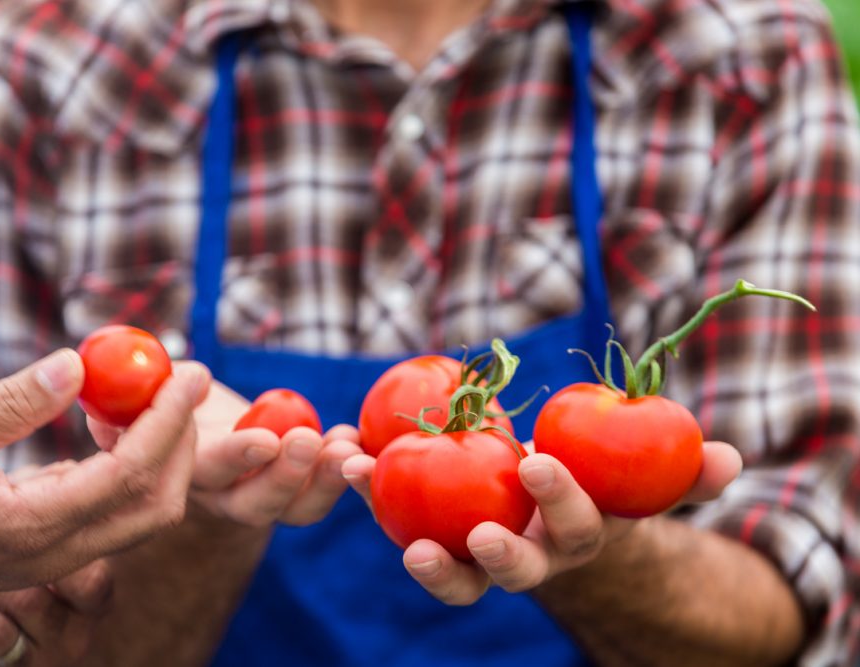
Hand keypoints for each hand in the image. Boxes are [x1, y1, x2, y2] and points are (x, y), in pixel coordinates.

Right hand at [0, 351, 207, 613]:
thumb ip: (10, 404)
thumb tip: (78, 364)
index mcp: (29, 528)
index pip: (130, 476)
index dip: (168, 421)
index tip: (188, 374)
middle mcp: (55, 553)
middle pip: (156, 504)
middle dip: (182, 439)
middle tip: (184, 378)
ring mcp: (55, 558)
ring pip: (142, 514)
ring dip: (164, 454)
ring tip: (157, 394)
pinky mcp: (50, 549)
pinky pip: (114, 511)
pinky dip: (136, 466)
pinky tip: (118, 422)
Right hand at [133, 380, 360, 528]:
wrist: (189, 414)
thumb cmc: (159, 397)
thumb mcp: (137, 398)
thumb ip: (121, 407)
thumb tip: (101, 411)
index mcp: (181, 473)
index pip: (205, 472)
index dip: (237, 458)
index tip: (266, 438)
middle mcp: (222, 495)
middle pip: (255, 504)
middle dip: (285, 476)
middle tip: (308, 439)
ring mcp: (260, 495)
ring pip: (294, 508)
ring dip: (323, 478)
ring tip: (347, 444)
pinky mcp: (291, 486)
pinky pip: (318, 491)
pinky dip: (339, 466)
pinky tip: (356, 436)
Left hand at [344, 441, 742, 603]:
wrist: (545, 509)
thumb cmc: (597, 488)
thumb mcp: (640, 481)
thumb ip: (681, 474)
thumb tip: (731, 458)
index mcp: (574, 538)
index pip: (576, 529)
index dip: (562, 501)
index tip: (540, 464)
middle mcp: (525, 559)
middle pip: (510, 573)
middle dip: (496, 558)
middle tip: (473, 534)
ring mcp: (475, 557)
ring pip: (447, 567)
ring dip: (407, 538)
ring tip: (373, 498)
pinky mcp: (432, 537)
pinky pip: (400, 522)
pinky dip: (372, 494)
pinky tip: (347, 457)